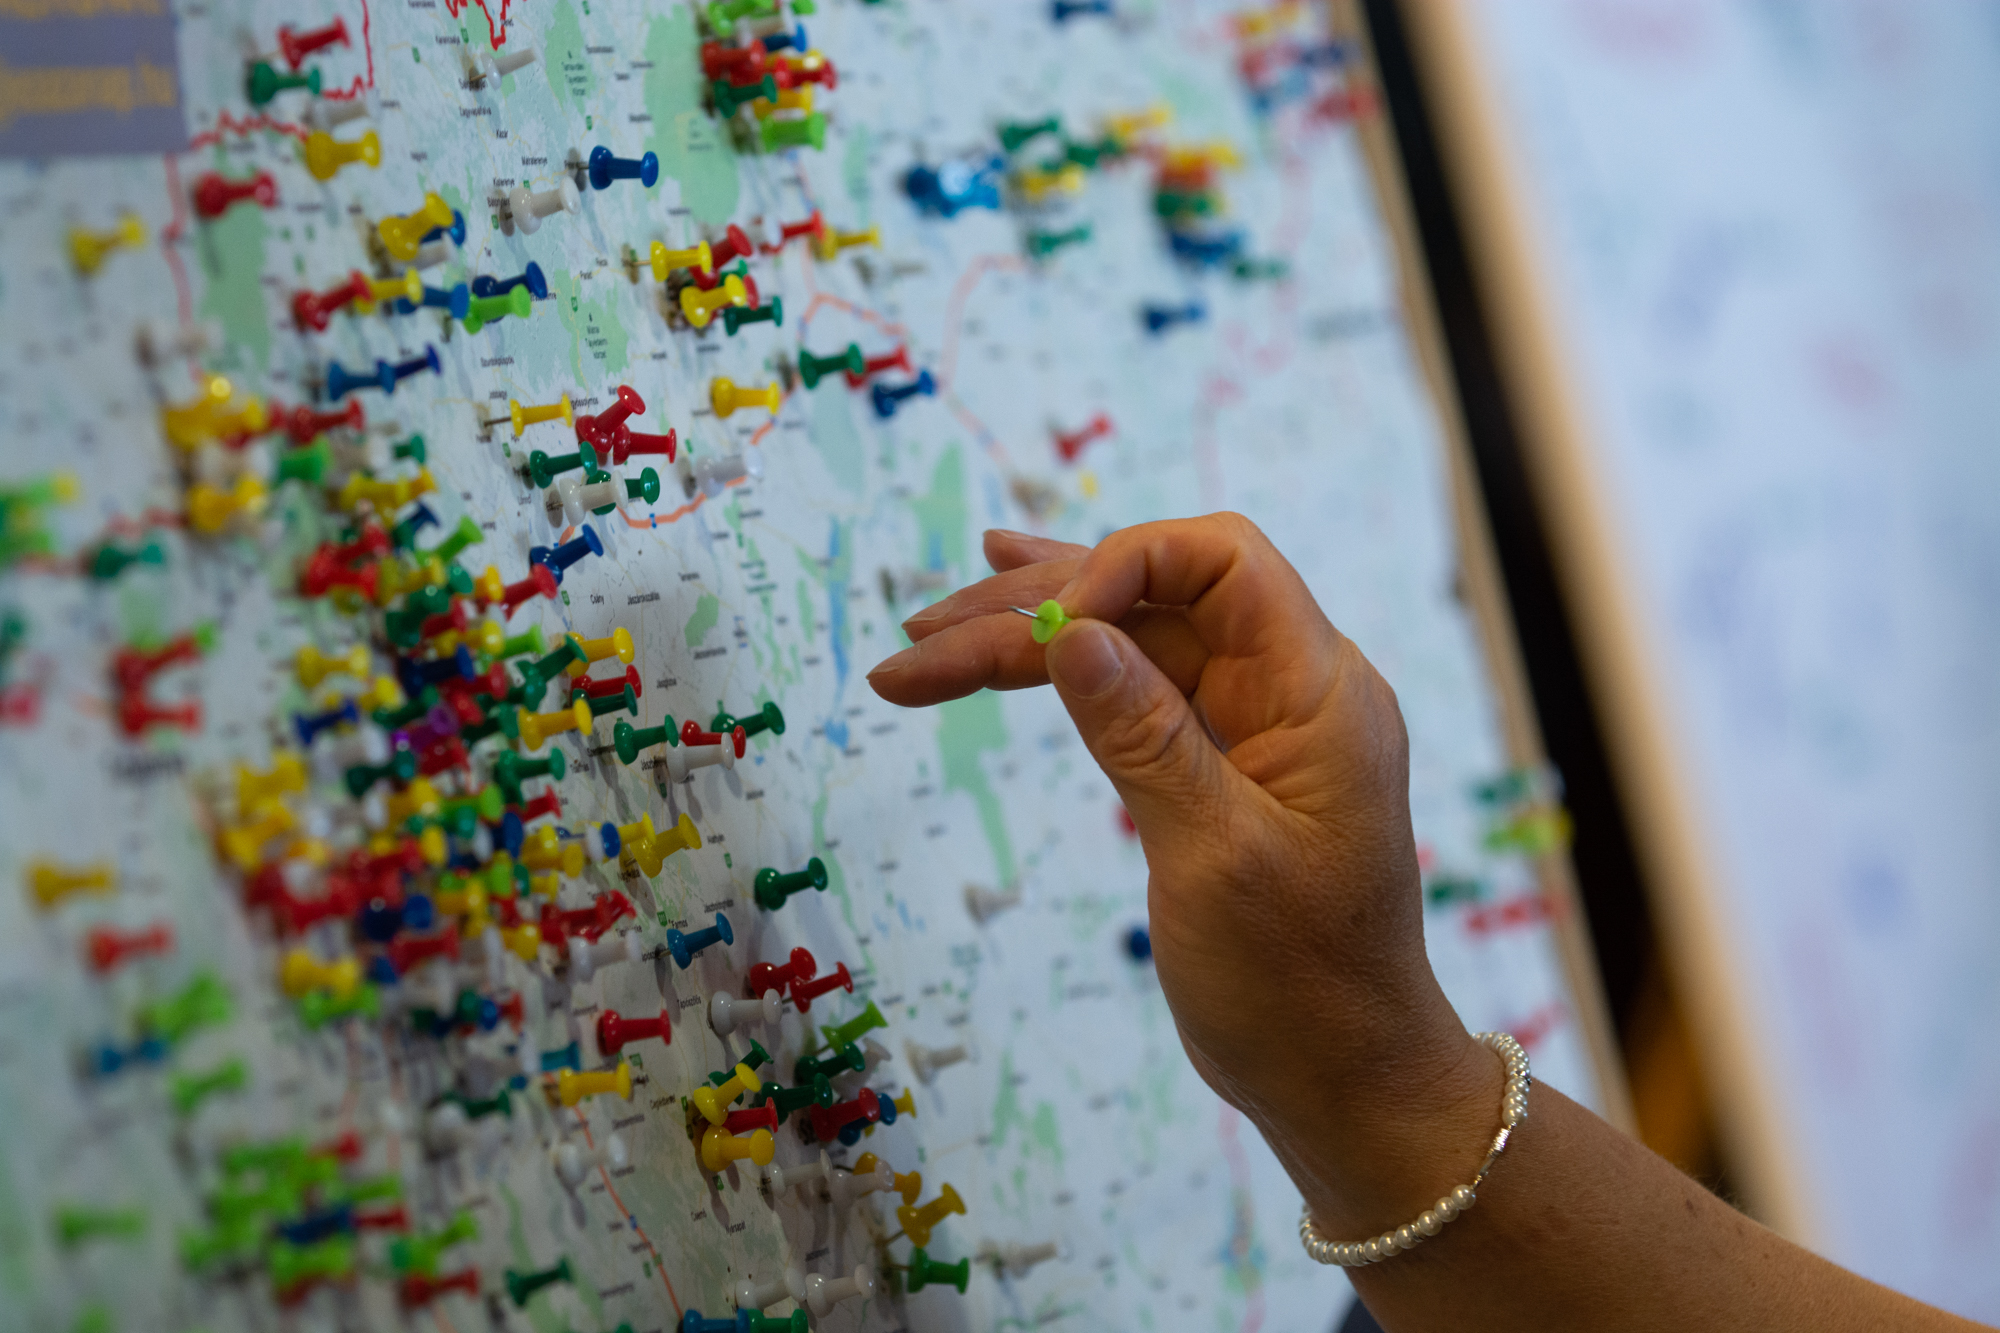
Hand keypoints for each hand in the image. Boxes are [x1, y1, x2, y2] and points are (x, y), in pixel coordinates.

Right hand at [869, 515, 1495, 1234]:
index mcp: (1318, 692)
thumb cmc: (1298, 986)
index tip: (1047, 631)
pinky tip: (1005, 643)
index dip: (1126, 564)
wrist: (1344, 1083)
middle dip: (1034, 607)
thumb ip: (1144, 737)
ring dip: (1023, 639)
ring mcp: (1251, 725)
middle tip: (920, 633)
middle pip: (1153, 599)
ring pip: (1129, 643)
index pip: (1223, 561)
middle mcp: (1288, 688)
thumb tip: (1070, 630)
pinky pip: (1133, 694)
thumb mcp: (1215, 859)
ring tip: (921, 637)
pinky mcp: (1215, 765)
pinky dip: (1060, 678)